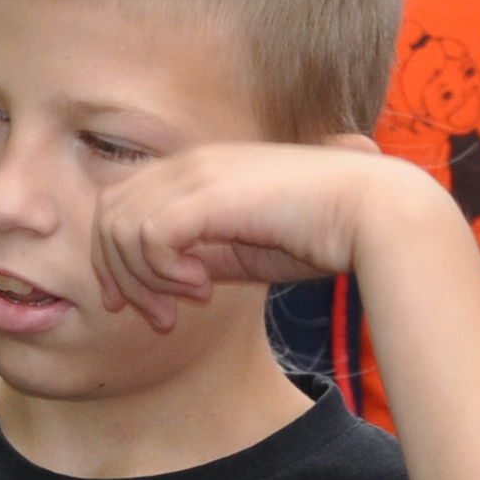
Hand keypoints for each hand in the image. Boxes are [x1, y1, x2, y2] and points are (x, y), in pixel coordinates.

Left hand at [91, 140, 387, 332]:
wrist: (372, 214)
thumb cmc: (320, 233)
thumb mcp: (244, 250)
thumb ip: (202, 255)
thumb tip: (166, 280)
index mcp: (195, 171)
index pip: (119, 207)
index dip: (117, 261)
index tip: (147, 306)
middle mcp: (188, 163)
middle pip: (107, 216)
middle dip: (120, 276)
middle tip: (159, 316)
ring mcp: (196, 173)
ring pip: (120, 227)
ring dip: (144, 278)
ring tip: (186, 303)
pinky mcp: (208, 193)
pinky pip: (148, 234)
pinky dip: (162, 270)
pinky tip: (203, 287)